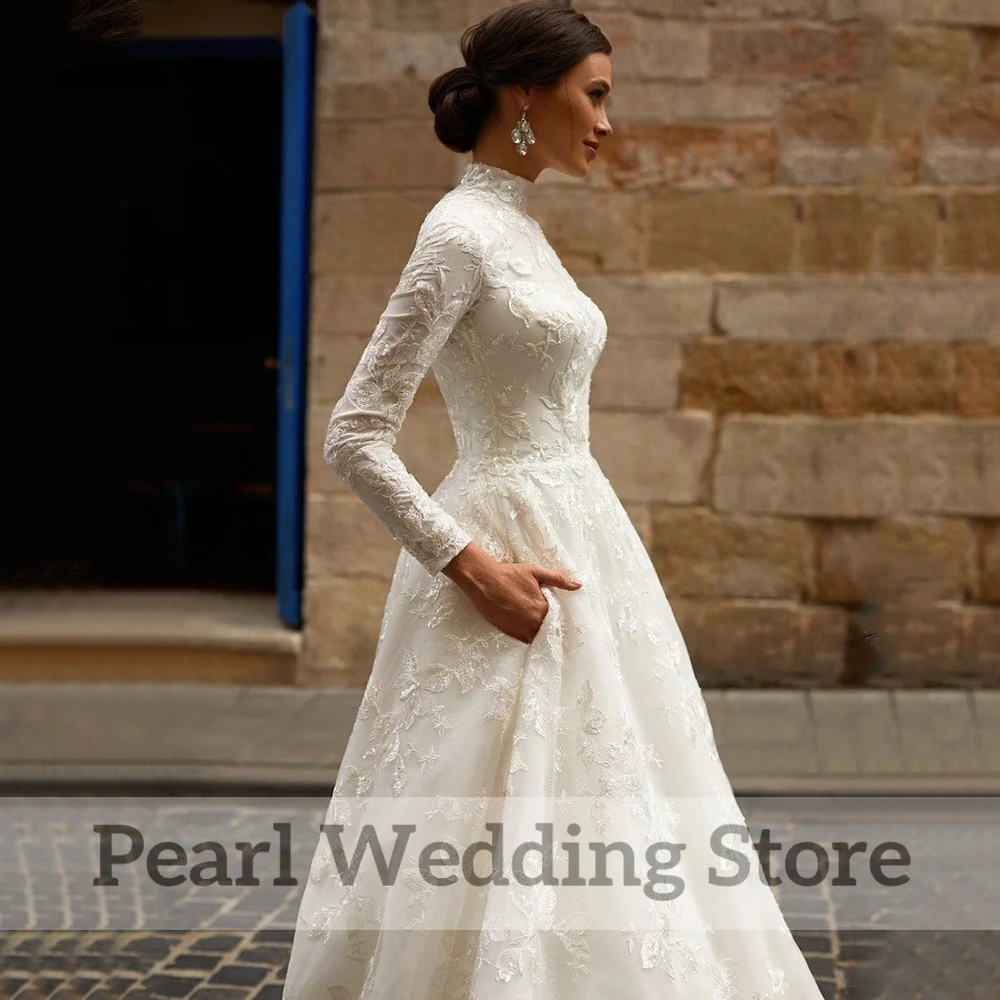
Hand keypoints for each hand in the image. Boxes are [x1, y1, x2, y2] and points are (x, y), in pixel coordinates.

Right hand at [442, 542, 581, 643]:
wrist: (483, 581)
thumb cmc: (509, 574)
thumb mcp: (536, 572)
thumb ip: (558, 579)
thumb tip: (578, 585)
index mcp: (541, 608)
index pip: (556, 617)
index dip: (555, 614)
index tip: (555, 612)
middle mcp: (533, 622)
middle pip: (546, 628)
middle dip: (547, 623)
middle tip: (542, 616)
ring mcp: (520, 629)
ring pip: (536, 636)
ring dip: (538, 631)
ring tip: (535, 622)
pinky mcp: (509, 632)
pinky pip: (524, 639)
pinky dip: (527, 635)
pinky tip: (526, 627)